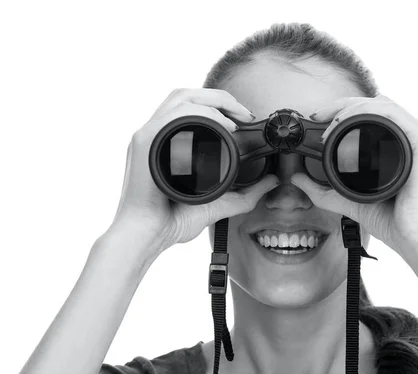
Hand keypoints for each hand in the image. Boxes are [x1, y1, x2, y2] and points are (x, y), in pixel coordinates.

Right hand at [109, 89, 278, 257]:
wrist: (146, 235)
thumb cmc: (171, 221)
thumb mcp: (217, 203)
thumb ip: (245, 195)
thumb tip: (272, 182)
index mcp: (167, 143)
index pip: (192, 107)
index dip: (220, 105)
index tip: (245, 118)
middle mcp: (158, 135)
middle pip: (187, 95)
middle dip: (221, 98)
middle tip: (246, 114)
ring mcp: (150, 135)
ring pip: (181, 97)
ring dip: (214, 100)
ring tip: (237, 117)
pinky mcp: (145, 141)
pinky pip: (175, 114)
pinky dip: (202, 113)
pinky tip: (223, 126)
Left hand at [291, 95, 417, 268]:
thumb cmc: (398, 225)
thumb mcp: (352, 203)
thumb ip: (326, 193)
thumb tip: (298, 180)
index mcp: (406, 148)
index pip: (375, 115)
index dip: (345, 111)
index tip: (319, 119)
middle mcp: (417, 140)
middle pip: (378, 105)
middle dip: (344, 104)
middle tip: (319, 115)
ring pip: (385, 105)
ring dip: (353, 107)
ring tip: (330, 122)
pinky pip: (395, 115)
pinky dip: (367, 112)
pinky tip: (346, 123)